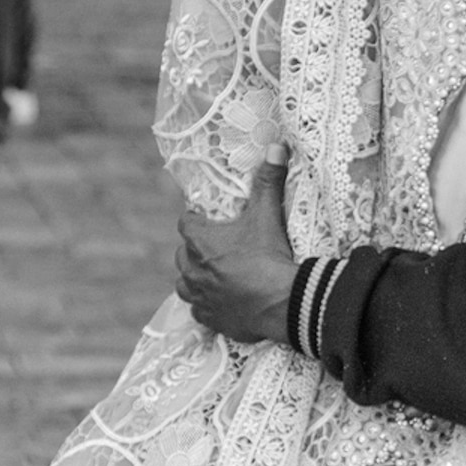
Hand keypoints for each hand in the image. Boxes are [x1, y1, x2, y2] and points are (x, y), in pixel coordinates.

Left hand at [176, 163, 296, 345]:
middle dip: (195, 249)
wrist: (282, 303)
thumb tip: (276, 145)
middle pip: (183, 253)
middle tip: (218, 247)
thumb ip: (268, 180)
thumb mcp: (268, 215)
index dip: (196, 220)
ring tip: (212, 274)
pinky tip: (220, 302)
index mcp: (200, 241)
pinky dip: (206, 305)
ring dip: (194, 277)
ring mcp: (199, 297)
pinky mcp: (209, 319)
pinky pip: (198, 311)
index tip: (209, 220)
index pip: (186, 223)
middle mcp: (192, 269)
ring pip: (184, 283)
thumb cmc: (269, 256)